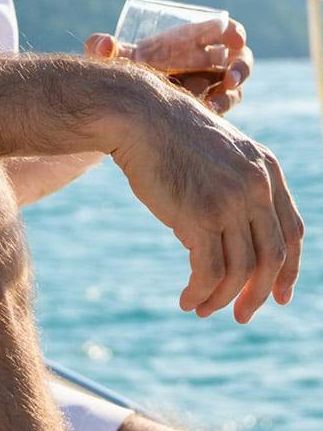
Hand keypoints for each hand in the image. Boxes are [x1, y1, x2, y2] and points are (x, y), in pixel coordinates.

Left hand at [85, 17, 252, 115]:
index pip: (225, 31)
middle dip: (241, 68)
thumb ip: (102, 48)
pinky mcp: (208, 108)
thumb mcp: (114, 58)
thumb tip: (103, 44)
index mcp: (194, 40)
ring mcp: (211, 86)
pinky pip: (222, 111)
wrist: (126, 101)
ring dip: (229, 96)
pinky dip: (218, 113)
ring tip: (212, 105)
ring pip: (234, 89)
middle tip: (229, 80)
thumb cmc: (125, 68)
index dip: (235, 33)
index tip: (236, 40)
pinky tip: (203, 118)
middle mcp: (208, 62)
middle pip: (239, 60)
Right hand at [96, 70, 303, 321]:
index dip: (289, 269)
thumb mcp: (218, 153)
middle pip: (272, 257)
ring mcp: (231, 201)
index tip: (278, 295)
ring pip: (241, 270)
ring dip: (222, 298)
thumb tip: (238, 236)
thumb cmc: (168, 134)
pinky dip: (201, 293)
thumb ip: (238, 185)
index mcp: (266, 169)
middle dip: (259, 294)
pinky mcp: (201, 216)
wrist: (137, 115)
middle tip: (241, 315)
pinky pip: (210, 271)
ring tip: (202, 309)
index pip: (293, 231)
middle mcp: (257, 186)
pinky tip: (187, 300)